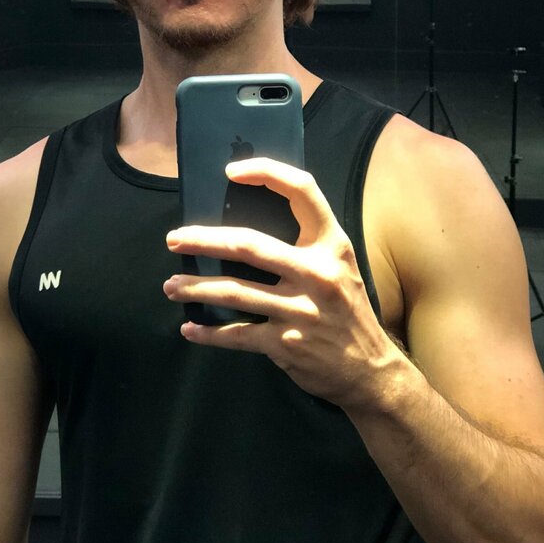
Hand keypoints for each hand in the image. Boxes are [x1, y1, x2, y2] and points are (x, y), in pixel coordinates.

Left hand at [163, 157, 402, 412]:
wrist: (372, 371)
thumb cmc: (348, 312)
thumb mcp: (341, 268)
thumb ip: (306, 246)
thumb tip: (246, 230)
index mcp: (332, 245)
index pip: (303, 191)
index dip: (267, 173)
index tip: (232, 171)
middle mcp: (318, 273)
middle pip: (248, 244)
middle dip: (203, 240)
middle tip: (174, 239)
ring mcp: (300, 310)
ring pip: (233, 291)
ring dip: (195, 288)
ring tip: (171, 285)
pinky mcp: (285, 343)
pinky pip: (236, 334)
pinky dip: (208, 333)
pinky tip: (190, 329)